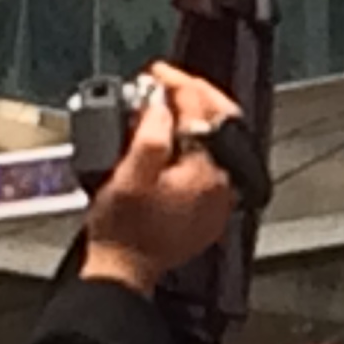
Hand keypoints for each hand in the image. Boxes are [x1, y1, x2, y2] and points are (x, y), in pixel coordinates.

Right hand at [80, 60, 244, 292]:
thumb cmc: (121, 230)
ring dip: (194, 117)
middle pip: (221, 122)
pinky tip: (174, 136)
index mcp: (207, 173)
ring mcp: (218, 198)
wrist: (124, 269)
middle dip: (194, 95)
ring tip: (167, 103)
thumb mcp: (128, 175)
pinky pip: (210, 162)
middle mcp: (222, 184)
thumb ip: (150, 135)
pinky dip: (194, 142)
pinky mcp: (208, 207)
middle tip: (166, 82)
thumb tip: (162, 106)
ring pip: (217, 141)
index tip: (157, 75)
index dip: (177, 85)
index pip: (201, 112)